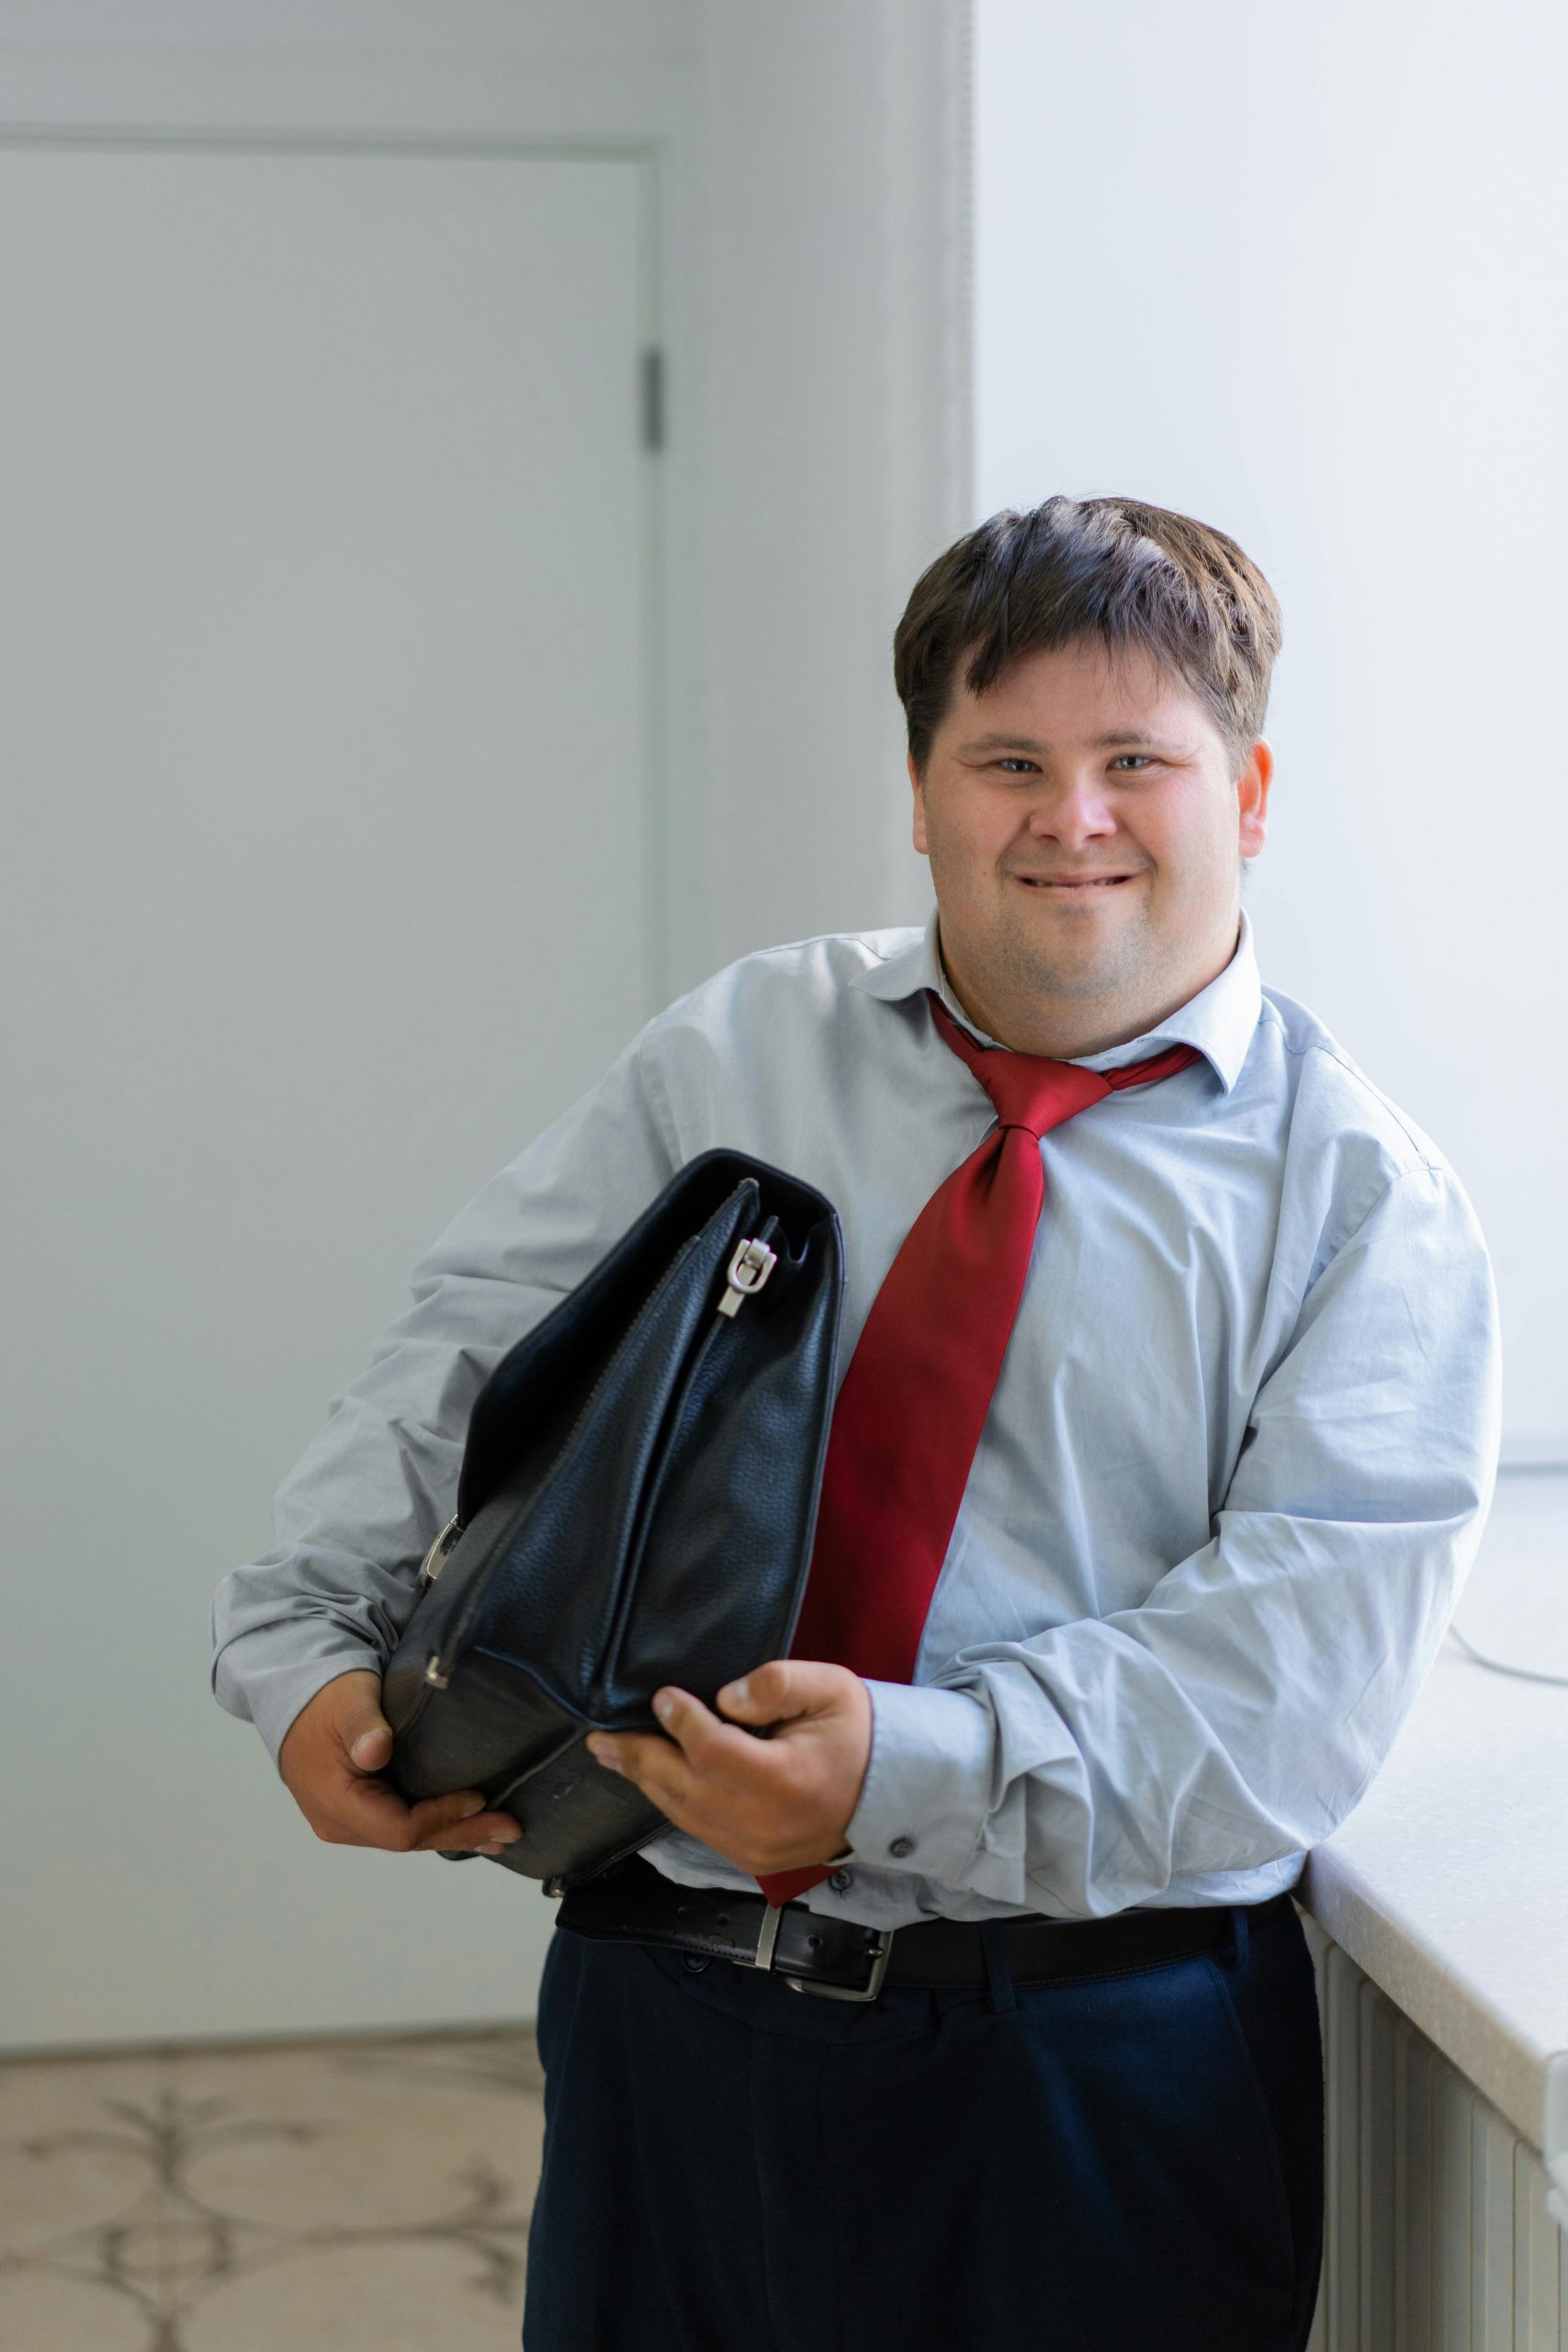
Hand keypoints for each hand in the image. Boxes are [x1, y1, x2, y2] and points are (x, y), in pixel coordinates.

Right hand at [277, 1669, 522, 1857]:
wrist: (298, 1693)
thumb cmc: (328, 1695)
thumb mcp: (347, 1701)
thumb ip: (362, 1725)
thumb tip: (375, 1751)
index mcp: (336, 1803)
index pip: (399, 1829)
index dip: (442, 1817)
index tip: (479, 1798)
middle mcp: (340, 1823)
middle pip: (409, 1840)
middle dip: (462, 1834)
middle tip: (511, 1831)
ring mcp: (347, 1821)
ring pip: (407, 1837)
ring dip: (453, 1833)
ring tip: (499, 1836)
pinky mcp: (358, 1811)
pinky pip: (401, 1826)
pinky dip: (436, 1825)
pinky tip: (467, 1825)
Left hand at [584, 1659, 871, 1877]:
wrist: (891, 1793)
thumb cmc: (859, 1733)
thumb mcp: (830, 1688)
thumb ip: (776, 1683)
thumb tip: (723, 1698)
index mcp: (784, 1780)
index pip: (712, 1751)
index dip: (681, 1722)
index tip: (663, 1696)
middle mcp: (763, 1823)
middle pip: (683, 1788)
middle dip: (639, 1758)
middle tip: (601, 1736)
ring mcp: (755, 1848)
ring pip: (683, 1814)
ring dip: (645, 1781)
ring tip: (611, 1754)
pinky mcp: (751, 1858)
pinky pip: (698, 1829)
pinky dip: (671, 1801)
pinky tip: (652, 1778)